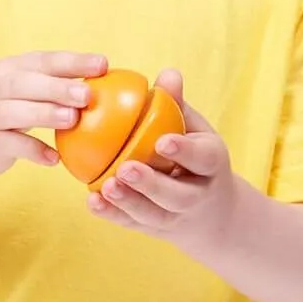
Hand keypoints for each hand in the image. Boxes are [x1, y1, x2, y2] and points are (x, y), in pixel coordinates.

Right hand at [0, 51, 107, 178]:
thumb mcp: (15, 89)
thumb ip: (47, 85)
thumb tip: (99, 83)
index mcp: (9, 69)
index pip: (43, 61)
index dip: (73, 61)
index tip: (103, 64)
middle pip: (26, 84)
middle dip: (57, 87)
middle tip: (86, 94)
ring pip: (15, 112)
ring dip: (44, 114)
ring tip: (72, 120)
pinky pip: (10, 145)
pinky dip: (33, 151)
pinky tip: (54, 159)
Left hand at [88, 69, 236, 250]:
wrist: (210, 211)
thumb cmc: (194, 155)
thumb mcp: (195, 129)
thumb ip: (177, 105)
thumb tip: (167, 73)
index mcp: (210, 165)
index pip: (201, 159)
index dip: (183, 151)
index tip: (162, 140)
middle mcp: (196, 195)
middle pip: (175, 194)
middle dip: (150, 184)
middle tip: (125, 168)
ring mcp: (173, 216)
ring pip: (152, 213)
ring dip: (128, 202)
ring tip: (106, 186)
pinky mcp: (152, 228)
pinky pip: (130, 223)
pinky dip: (112, 214)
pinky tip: (92, 201)